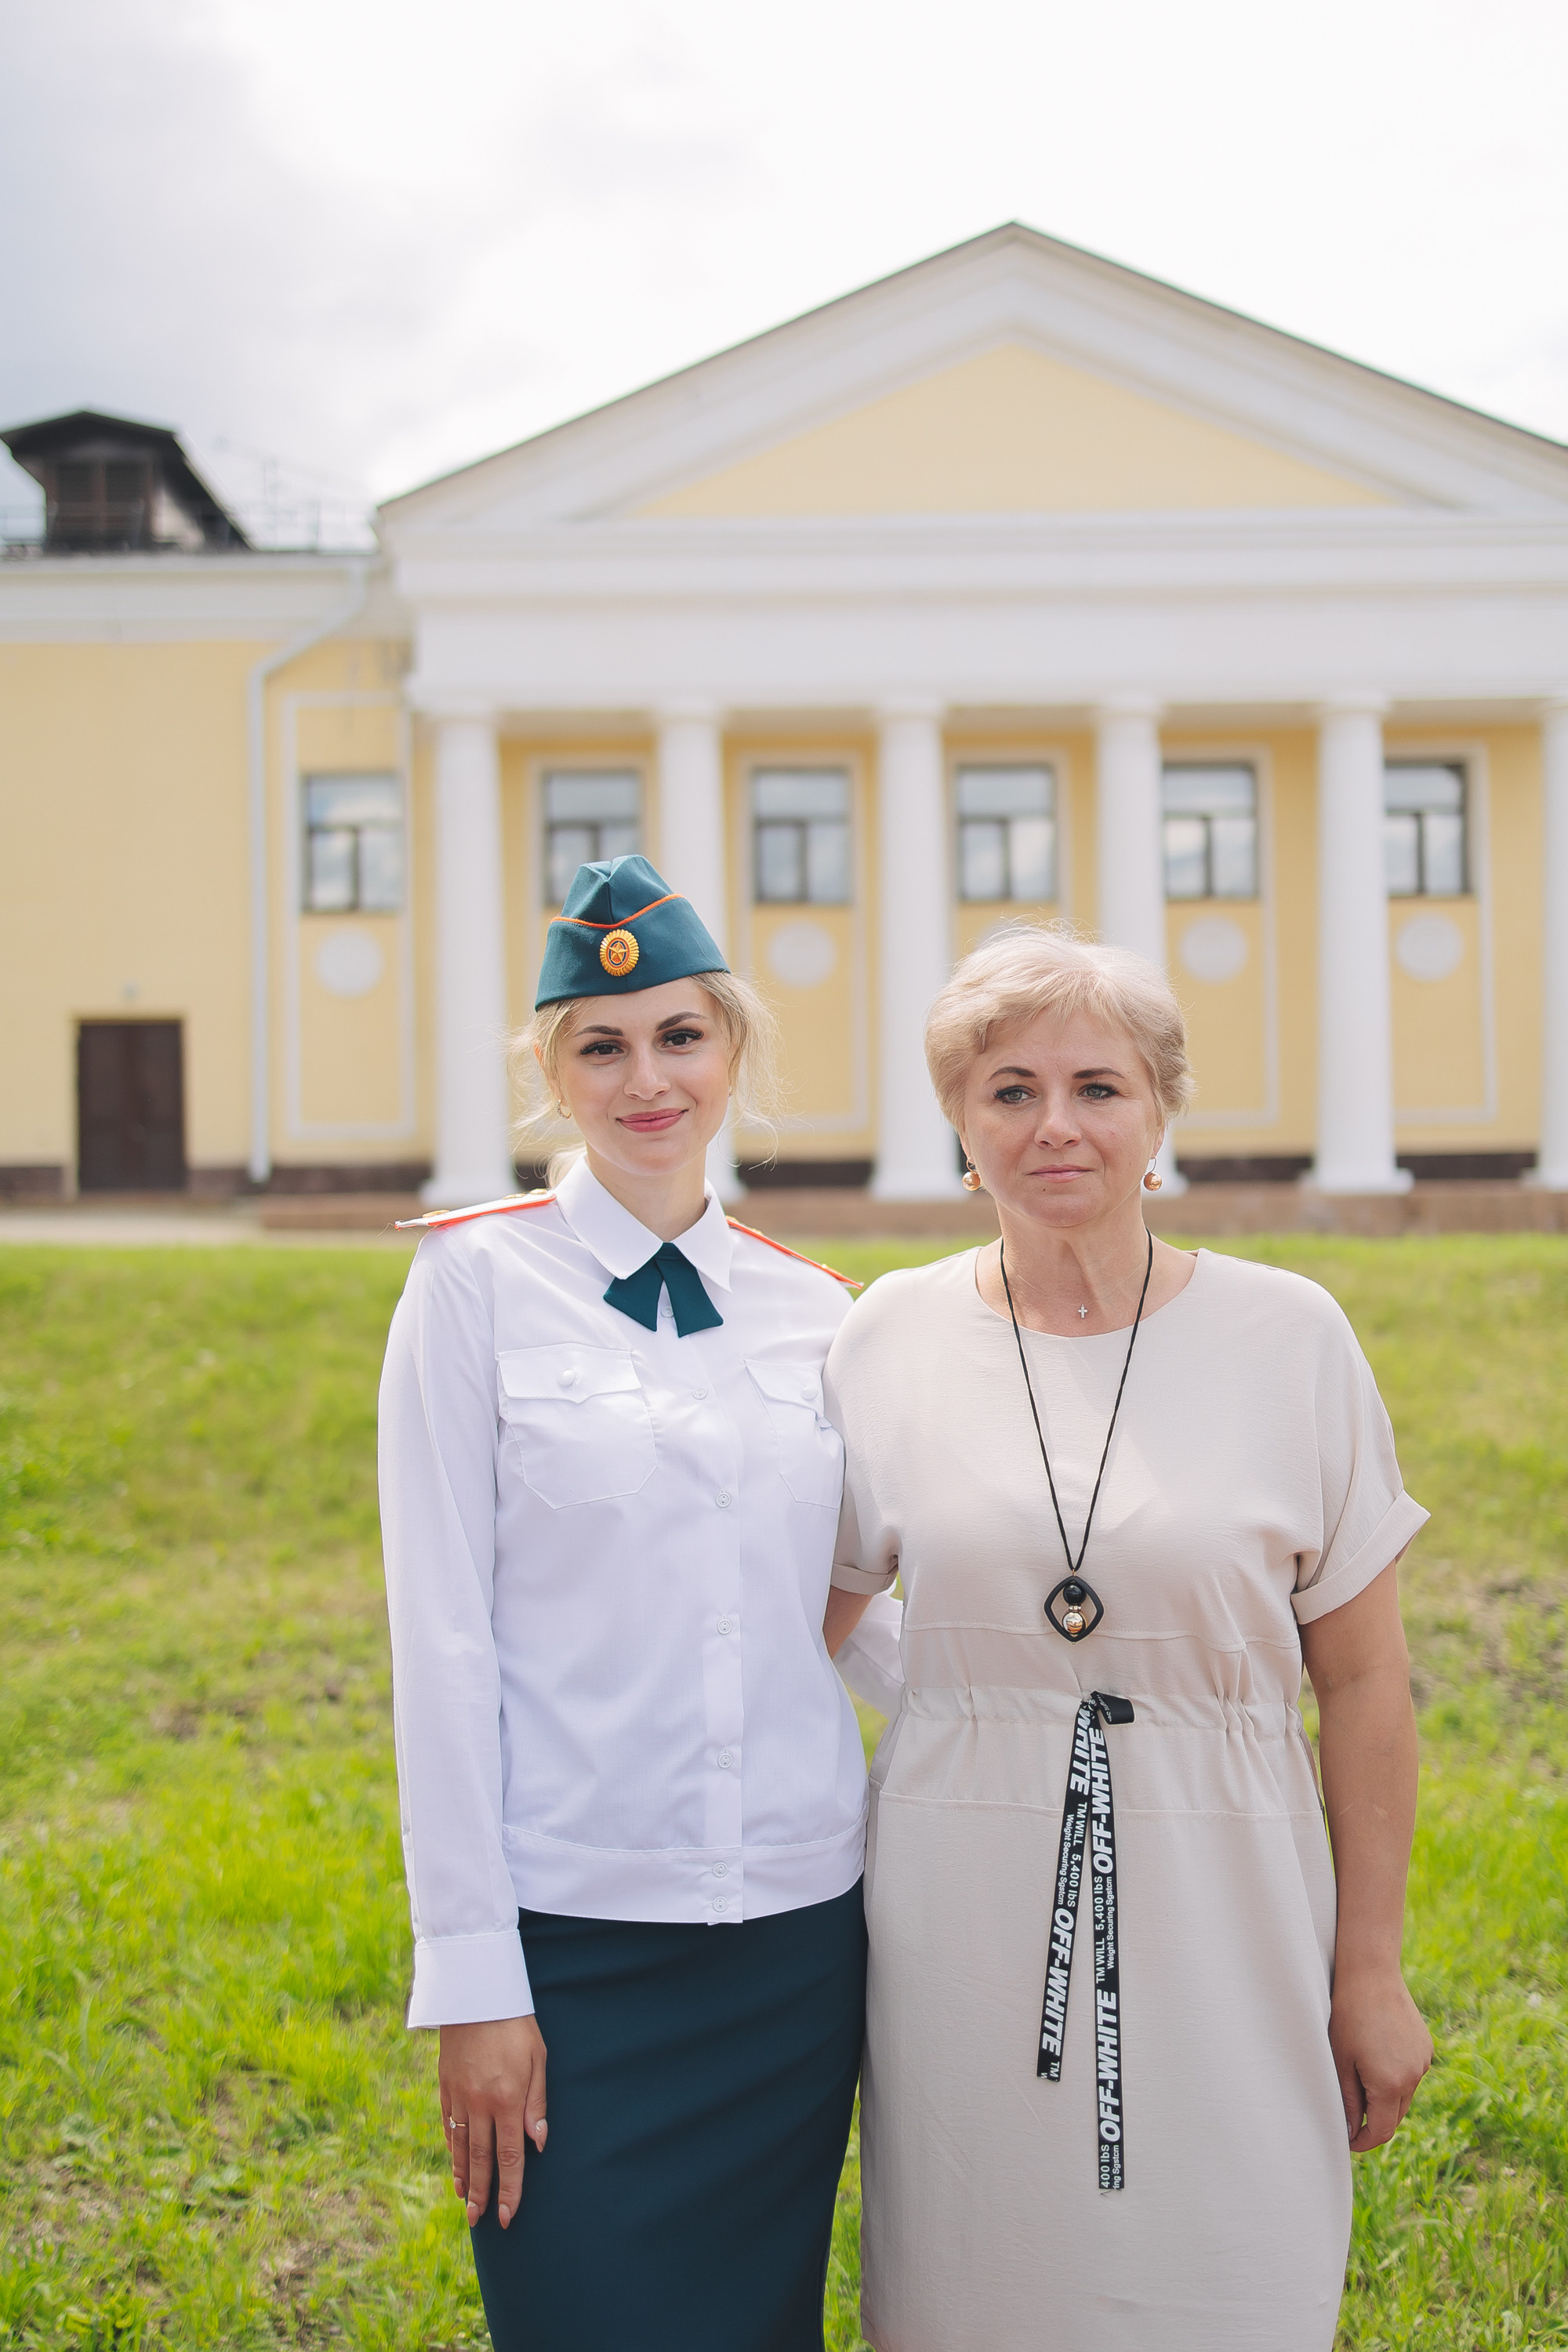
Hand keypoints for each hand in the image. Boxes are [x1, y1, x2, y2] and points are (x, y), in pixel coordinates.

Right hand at [439, 2016, 547, 2228]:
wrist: (476, 1993)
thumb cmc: (515, 2024)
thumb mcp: (537, 2059)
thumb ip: (537, 2103)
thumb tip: (538, 2144)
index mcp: (507, 2099)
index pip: (509, 2157)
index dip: (509, 2190)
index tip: (507, 2216)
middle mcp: (480, 2104)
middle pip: (482, 2160)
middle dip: (482, 2194)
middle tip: (480, 2222)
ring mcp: (459, 2096)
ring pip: (461, 2147)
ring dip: (463, 2177)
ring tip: (465, 2202)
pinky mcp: (445, 2085)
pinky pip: (449, 2124)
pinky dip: (452, 2148)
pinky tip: (455, 2162)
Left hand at [1328, 1966, 1432, 2151]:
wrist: (1370, 1974)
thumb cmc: (1348, 2016)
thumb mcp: (1341, 2061)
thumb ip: (1348, 2100)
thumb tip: (1351, 2131)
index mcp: (1390, 2084)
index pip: (1382, 2130)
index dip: (1364, 2141)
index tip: (1348, 2141)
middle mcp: (1413, 2077)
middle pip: (1395, 2116)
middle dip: (1374, 2120)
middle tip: (1350, 2113)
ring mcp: (1423, 2061)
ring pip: (1404, 2095)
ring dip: (1385, 2097)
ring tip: (1360, 2076)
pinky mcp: (1425, 2047)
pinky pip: (1411, 2073)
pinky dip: (1395, 2076)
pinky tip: (1376, 2056)